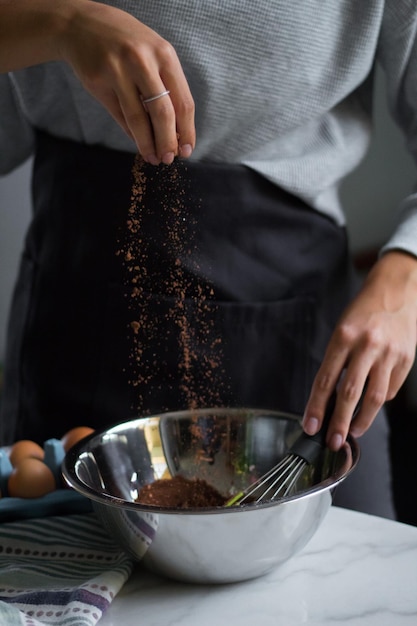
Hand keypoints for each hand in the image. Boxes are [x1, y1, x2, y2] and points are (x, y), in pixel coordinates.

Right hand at [59, 0, 194, 163]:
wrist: (81, 24)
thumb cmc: (126, 43)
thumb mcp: (152, 54)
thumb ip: (166, 87)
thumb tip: (177, 132)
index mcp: (164, 55)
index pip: (183, 102)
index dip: (187, 131)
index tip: (187, 150)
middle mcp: (142, 61)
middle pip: (163, 114)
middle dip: (168, 142)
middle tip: (169, 159)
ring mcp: (118, 70)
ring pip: (138, 119)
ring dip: (147, 144)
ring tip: (153, 158)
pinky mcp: (98, 81)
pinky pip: (119, 116)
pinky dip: (131, 134)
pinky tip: (138, 143)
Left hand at [302, 250, 416, 449]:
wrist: (396, 291)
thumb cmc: (363, 313)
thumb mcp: (342, 331)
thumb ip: (336, 362)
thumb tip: (328, 399)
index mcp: (343, 337)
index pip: (325, 379)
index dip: (316, 407)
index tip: (310, 426)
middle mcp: (367, 345)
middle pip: (349, 393)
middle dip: (339, 422)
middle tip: (332, 442)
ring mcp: (389, 354)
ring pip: (374, 397)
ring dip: (362, 420)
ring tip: (352, 433)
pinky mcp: (406, 360)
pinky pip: (390, 389)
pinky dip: (379, 402)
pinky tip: (370, 409)